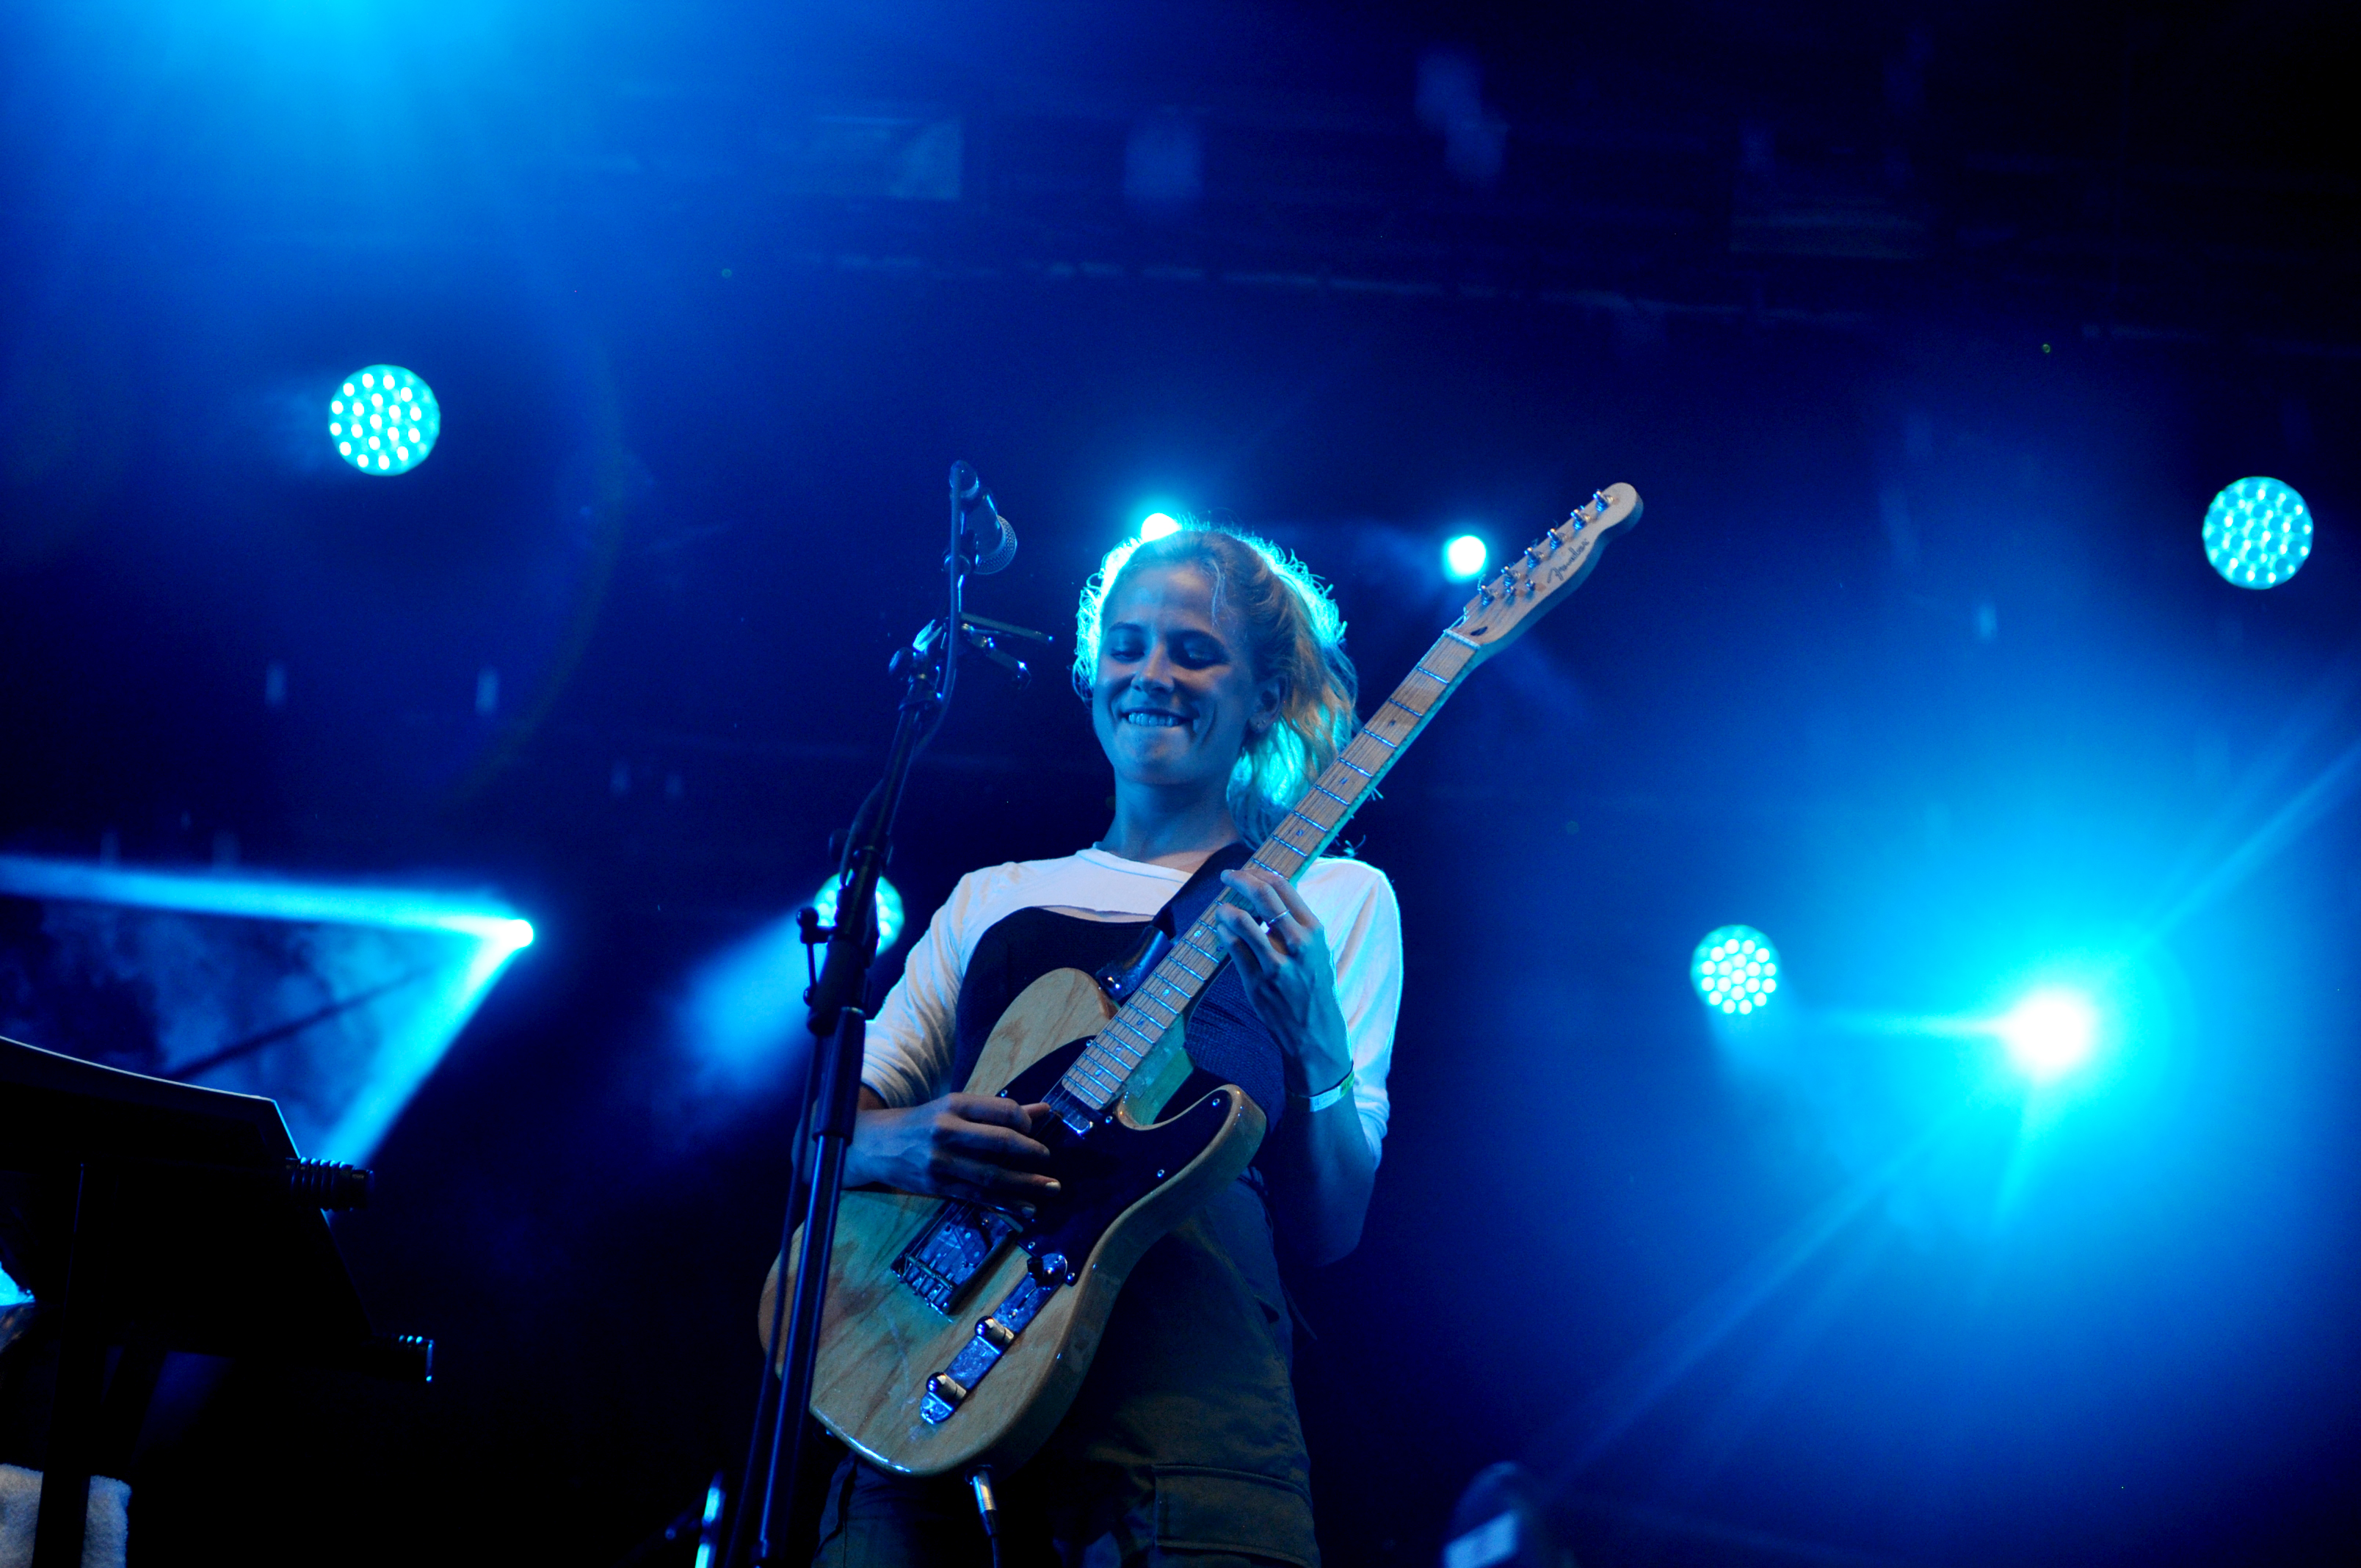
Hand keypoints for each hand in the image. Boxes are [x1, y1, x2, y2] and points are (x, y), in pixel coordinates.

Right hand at [845, 1092, 1061, 1210]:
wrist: (874, 1144)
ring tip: (1050, 1188)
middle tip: (1049, 1160)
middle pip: (1001, 1142)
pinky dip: (1006, 1202)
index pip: (1003, 1110)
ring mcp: (941, 1161)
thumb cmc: (922, 1123)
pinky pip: (978, 1196)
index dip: (1026, 1123)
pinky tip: (1026, 1207)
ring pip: (992, 1175)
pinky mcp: (937, 1186)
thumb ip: (999, 1110)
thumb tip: (1045, 1111)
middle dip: (1032, 1153)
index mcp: (954, 1105)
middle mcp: (947, 1130)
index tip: (1034, 1131)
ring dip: (1026, 1184)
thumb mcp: (955, 1108)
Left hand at [1213, 866, 1353, 1092]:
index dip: (1260, 873)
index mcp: (1315, 932)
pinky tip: (1222, 929)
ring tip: (1222, 908)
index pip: (1284, 887)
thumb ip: (1297, 925)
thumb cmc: (1316, 988)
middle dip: (1240, 880)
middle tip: (1227, 876)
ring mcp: (1276, 963)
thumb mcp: (1317, 951)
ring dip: (1228, 909)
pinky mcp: (1257, 982)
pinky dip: (1224, 933)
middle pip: (1263, 897)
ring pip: (1243, 922)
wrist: (1315, 1032)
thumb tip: (1268, 895)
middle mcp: (1297, 944)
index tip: (1247, 871)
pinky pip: (1234, 949)